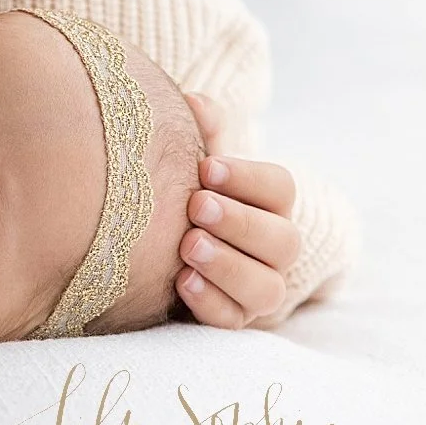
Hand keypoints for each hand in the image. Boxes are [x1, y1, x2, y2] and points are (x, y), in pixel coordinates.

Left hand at [176, 93, 302, 328]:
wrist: (144, 239)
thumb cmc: (174, 188)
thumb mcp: (185, 159)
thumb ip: (197, 133)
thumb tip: (195, 103)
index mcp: (265, 202)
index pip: (280, 188)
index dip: (248, 177)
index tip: (205, 166)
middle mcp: (270, 248)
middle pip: (282, 240)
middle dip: (240, 222)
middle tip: (196, 205)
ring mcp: (254, 288)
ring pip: (266, 289)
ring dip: (228, 266)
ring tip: (187, 246)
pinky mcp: (228, 318)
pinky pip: (232, 321)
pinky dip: (210, 302)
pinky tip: (180, 281)